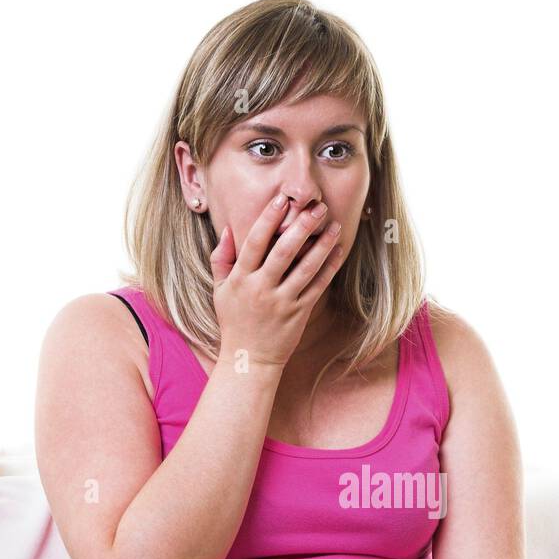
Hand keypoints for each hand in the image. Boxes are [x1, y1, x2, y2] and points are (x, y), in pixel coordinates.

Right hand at [209, 193, 344, 369]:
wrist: (249, 359)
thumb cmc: (234, 321)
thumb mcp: (220, 290)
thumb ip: (221, 259)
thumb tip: (227, 228)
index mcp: (241, 279)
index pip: (254, 242)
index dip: (268, 219)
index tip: (281, 199)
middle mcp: (261, 289)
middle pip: (283, 252)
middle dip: (301, 227)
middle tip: (317, 207)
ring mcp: (282, 302)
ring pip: (305, 269)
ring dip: (322, 246)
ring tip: (334, 226)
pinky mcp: (298, 313)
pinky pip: (316, 287)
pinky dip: (328, 269)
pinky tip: (338, 252)